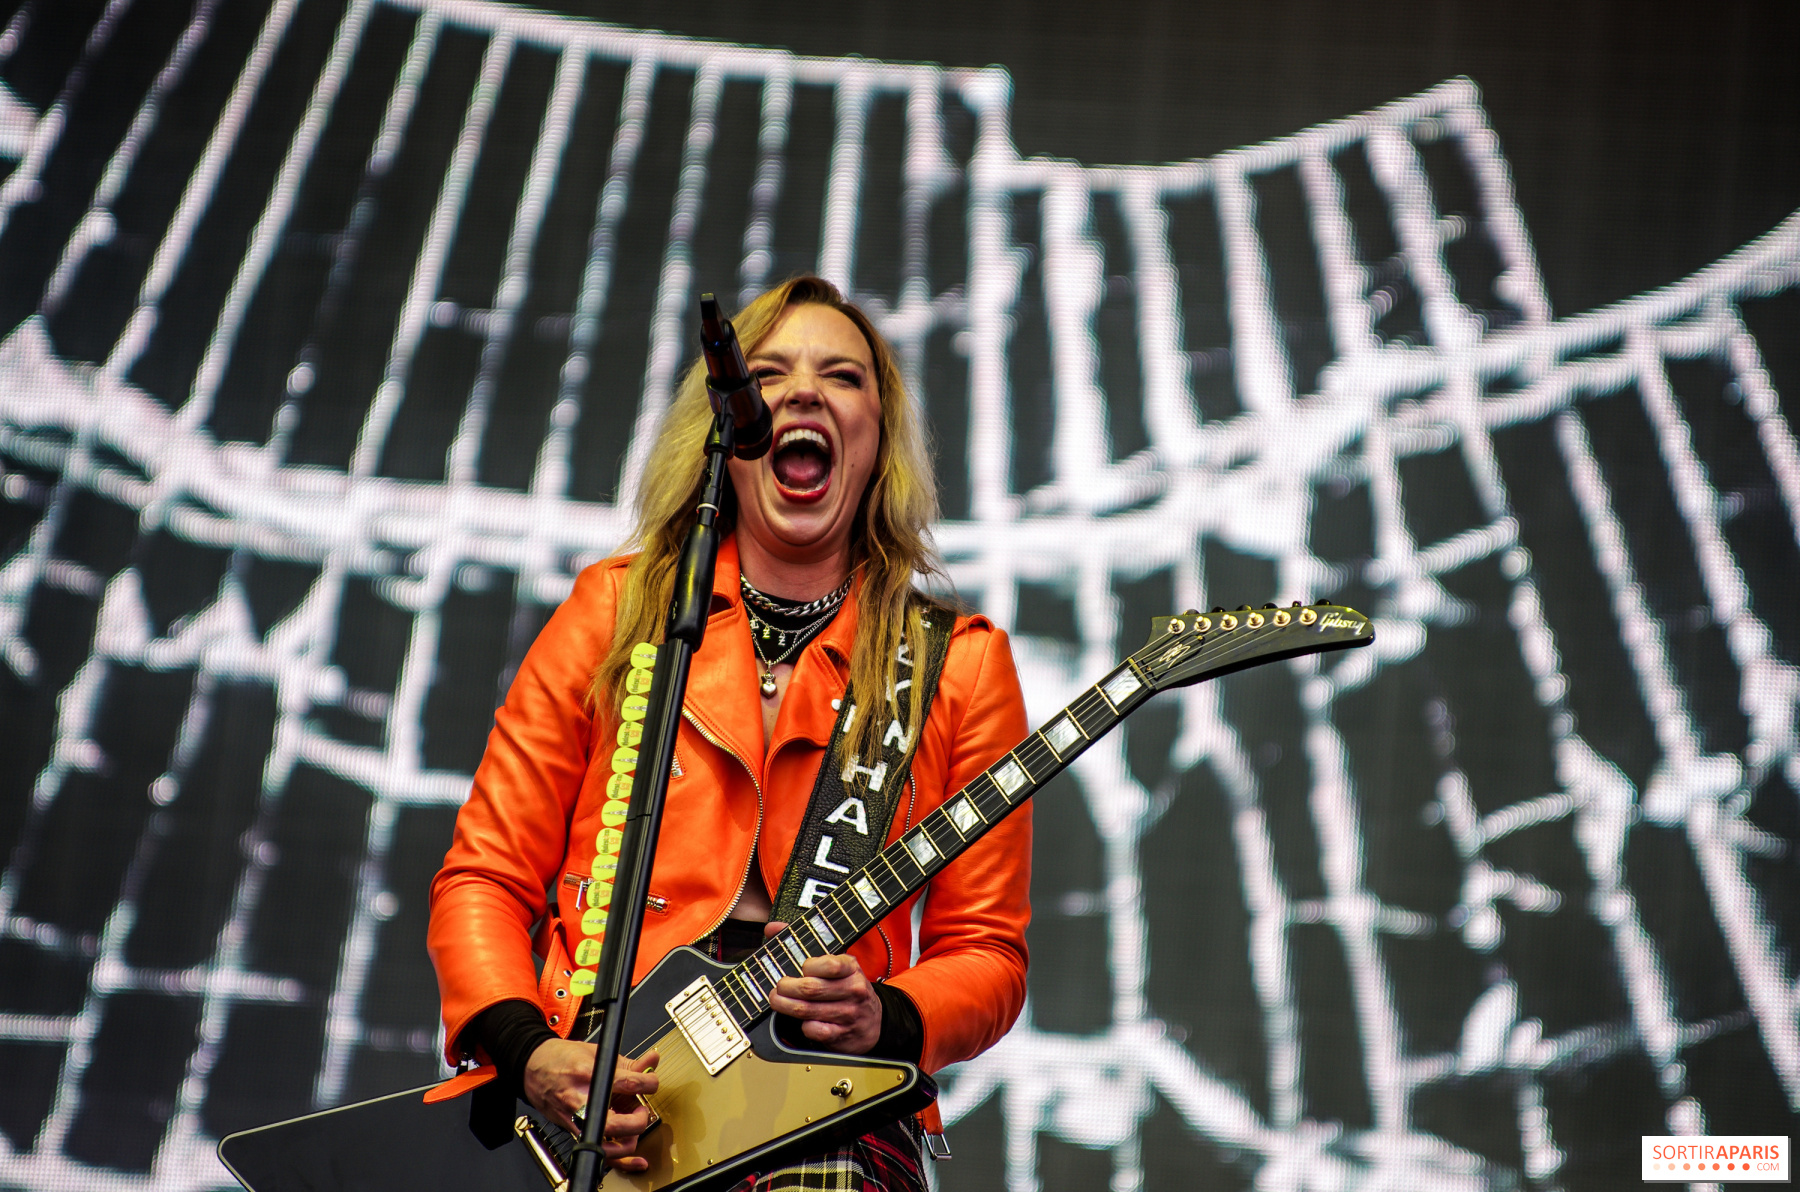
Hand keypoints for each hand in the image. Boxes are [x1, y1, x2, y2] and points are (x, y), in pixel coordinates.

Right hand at [522, 1039, 660, 1171]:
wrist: (532, 1068)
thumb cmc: (561, 1059)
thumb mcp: (596, 1053)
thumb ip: (627, 1062)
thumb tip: (651, 1061)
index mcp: (589, 1075)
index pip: (628, 1083)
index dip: (648, 1083)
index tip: (651, 1082)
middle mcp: (581, 1101)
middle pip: (618, 1124)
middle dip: (639, 1119)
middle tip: (641, 1108)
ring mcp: (576, 1120)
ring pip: (608, 1146)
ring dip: (630, 1140)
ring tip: (634, 1126)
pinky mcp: (574, 1131)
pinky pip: (599, 1152)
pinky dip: (620, 1160)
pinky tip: (636, 1159)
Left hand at [763, 920, 881, 1053]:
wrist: (874, 1022)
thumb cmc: (847, 988)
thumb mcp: (836, 964)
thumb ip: (803, 943)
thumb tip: (773, 928)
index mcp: (851, 968)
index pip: (829, 964)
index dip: (808, 967)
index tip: (801, 968)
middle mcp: (853, 990)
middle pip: (810, 989)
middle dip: (786, 988)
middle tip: (778, 987)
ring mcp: (848, 1014)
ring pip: (807, 1010)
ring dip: (785, 1005)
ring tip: (777, 1000)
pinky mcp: (841, 1035)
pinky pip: (813, 1030)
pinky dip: (803, 1026)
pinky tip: (801, 1020)